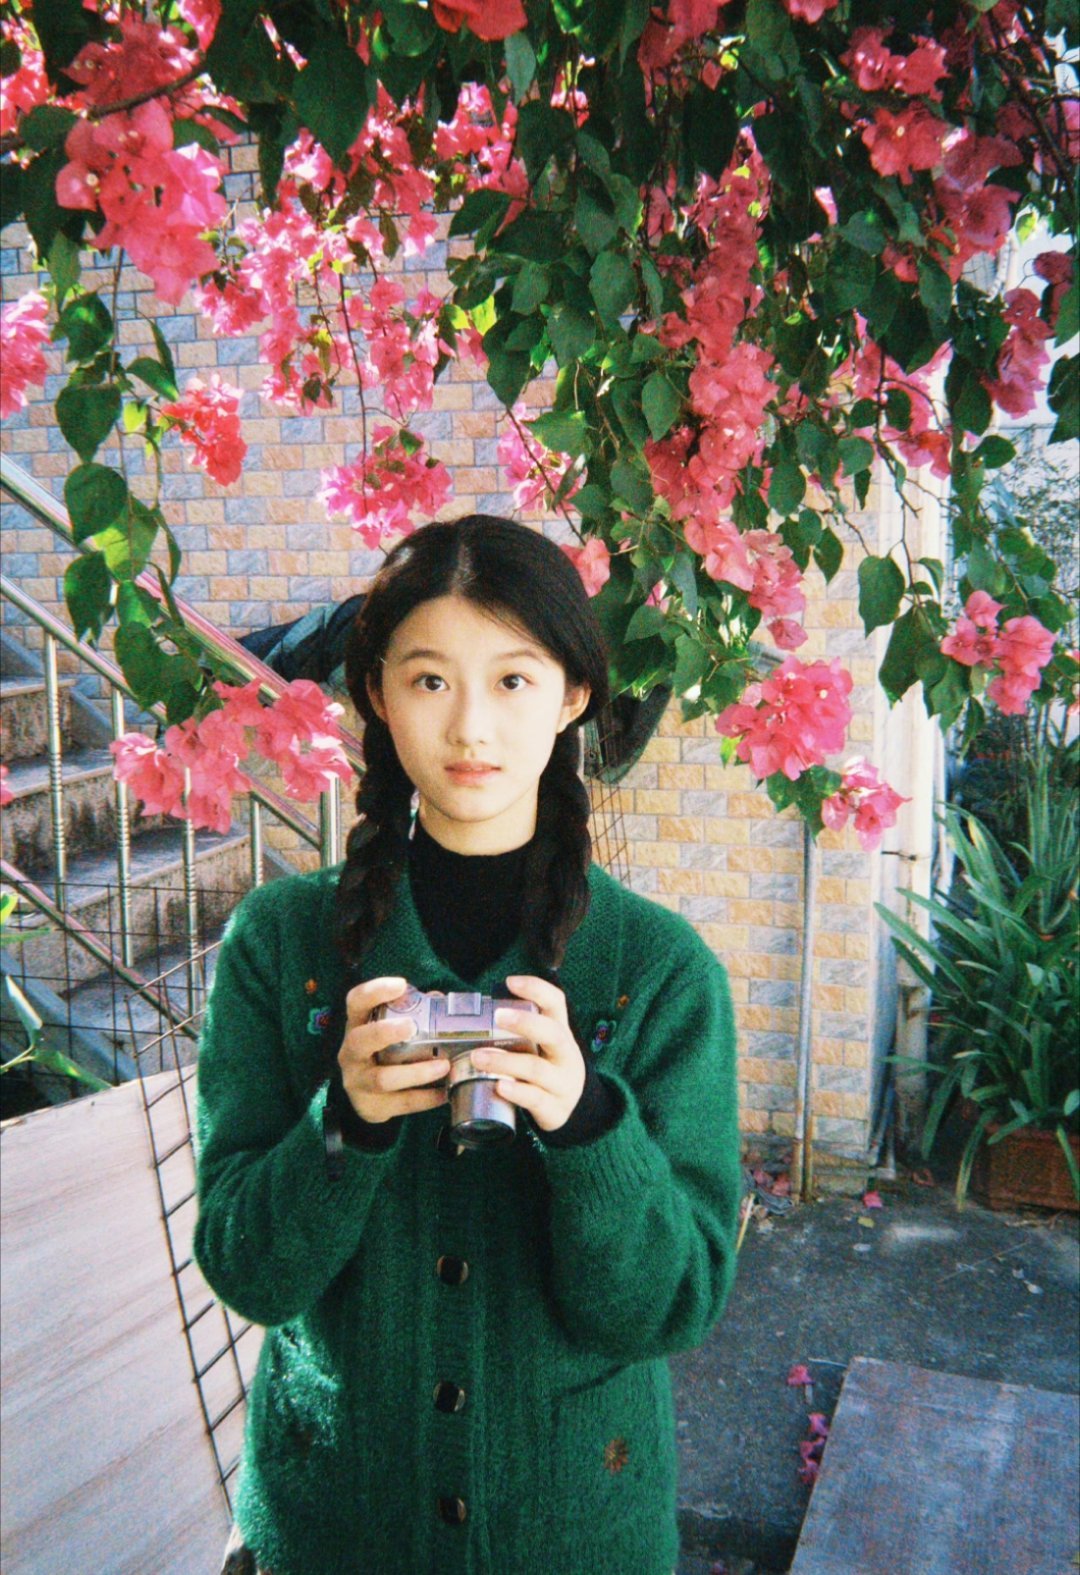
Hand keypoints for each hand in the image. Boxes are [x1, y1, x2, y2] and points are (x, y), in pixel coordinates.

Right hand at [337, 976, 448, 1123]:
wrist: (367, 1098)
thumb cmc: (383, 1053)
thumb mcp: (389, 1031)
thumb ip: (412, 1013)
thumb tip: (438, 998)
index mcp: (357, 1026)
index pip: (356, 1002)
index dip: (375, 991)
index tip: (401, 985)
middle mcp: (351, 1053)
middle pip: (361, 1039)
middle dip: (386, 1032)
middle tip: (412, 1026)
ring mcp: (358, 1081)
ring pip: (383, 1078)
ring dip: (416, 1072)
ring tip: (443, 1066)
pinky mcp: (371, 1106)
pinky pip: (401, 1103)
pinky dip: (426, 1098)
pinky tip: (445, 1093)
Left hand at [470, 975, 585, 1133]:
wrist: (571, 1108)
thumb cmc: (545, 1068)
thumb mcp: (540, 1046)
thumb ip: (517, 1031)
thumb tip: (475, 1009)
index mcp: (560, 1033)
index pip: (556, 1003)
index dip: (536, 989)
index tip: (511, 982)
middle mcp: (566, 1055)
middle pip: (553, 1033)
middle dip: (526, 1022)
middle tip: (497, 1015)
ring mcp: (563, 1083)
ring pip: (536, 1069)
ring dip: (505, 1061)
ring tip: (478, 1057)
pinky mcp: (554, 1108)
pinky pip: (535, 1099)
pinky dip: (516, 1092)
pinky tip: (498, 1086)